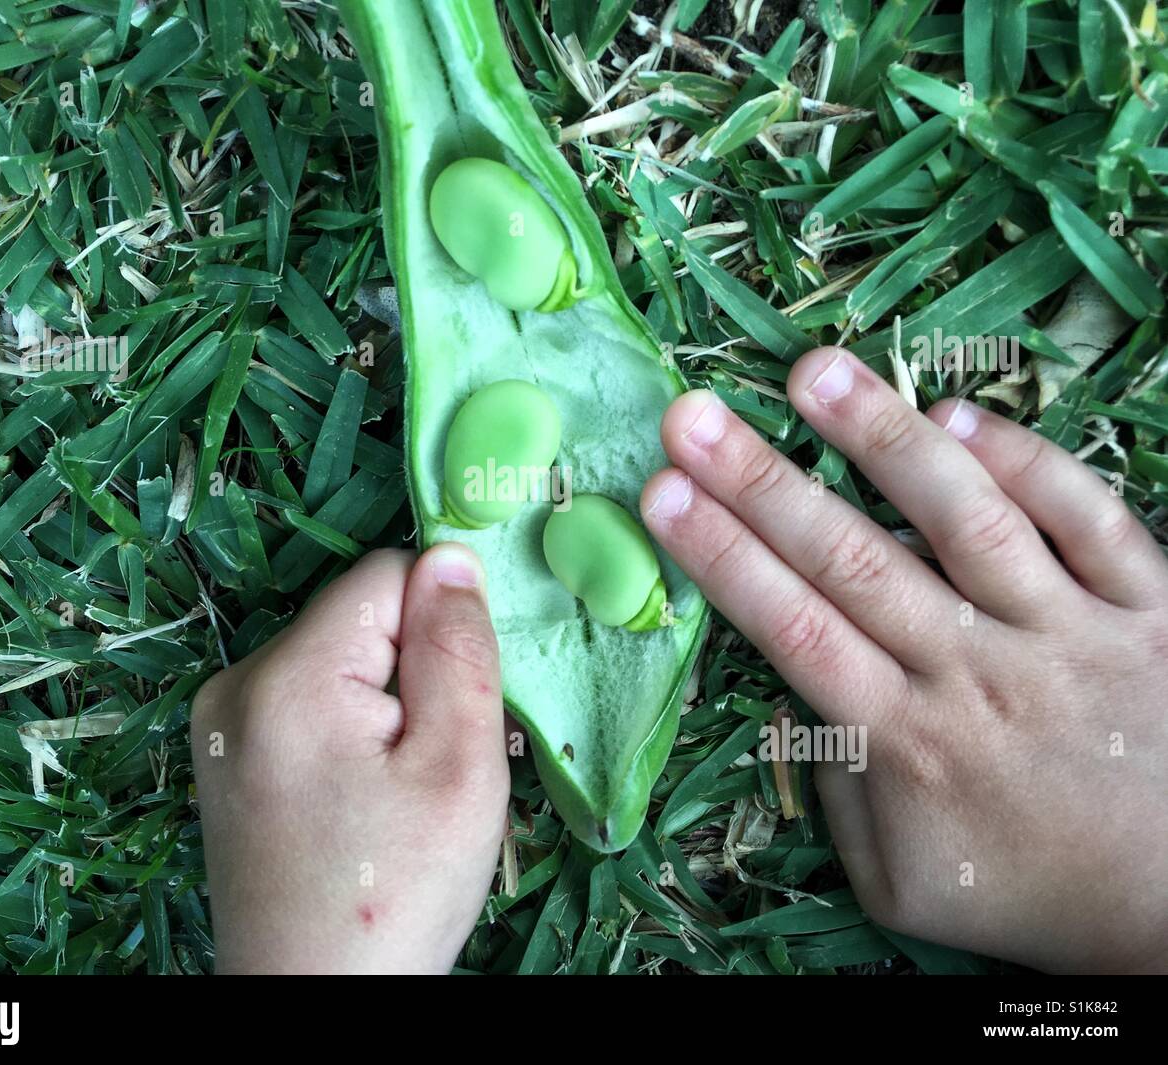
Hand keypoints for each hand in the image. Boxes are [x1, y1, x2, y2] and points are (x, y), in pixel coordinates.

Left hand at [191, 545, 508, 973]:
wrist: (313, 1003)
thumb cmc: (396, 895)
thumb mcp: (458, 770)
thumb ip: (457, 651)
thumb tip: (451, 556)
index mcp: (288, 677)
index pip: (386, 576)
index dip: (438, 629)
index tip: (450, 709)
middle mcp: (235, 682)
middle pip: (357, 620)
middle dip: (409, 672)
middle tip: (424, 765)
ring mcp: (219, 721)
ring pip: (335, 661)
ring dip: (380, 704)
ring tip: (389, 792)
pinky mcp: (223, 754)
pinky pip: (304, 700)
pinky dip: (344, 731)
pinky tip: (355, 799)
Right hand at [640, 345, 1167, 973]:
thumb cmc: (1030, 894)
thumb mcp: (902, 885)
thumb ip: (839, 791)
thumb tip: (802, 694)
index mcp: (908, 742)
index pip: (793, 629)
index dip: (722, 556)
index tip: (660, 493)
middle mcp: (978, 672)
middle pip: (851, 560)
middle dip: (760, 483)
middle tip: (690, 414)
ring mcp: (1068, 632)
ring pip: (964, 519)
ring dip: (883, 440)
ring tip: (814, 371)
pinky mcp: (1149, 609)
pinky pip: (1087, 520)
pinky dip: (1027, 463)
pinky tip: (959, 416)